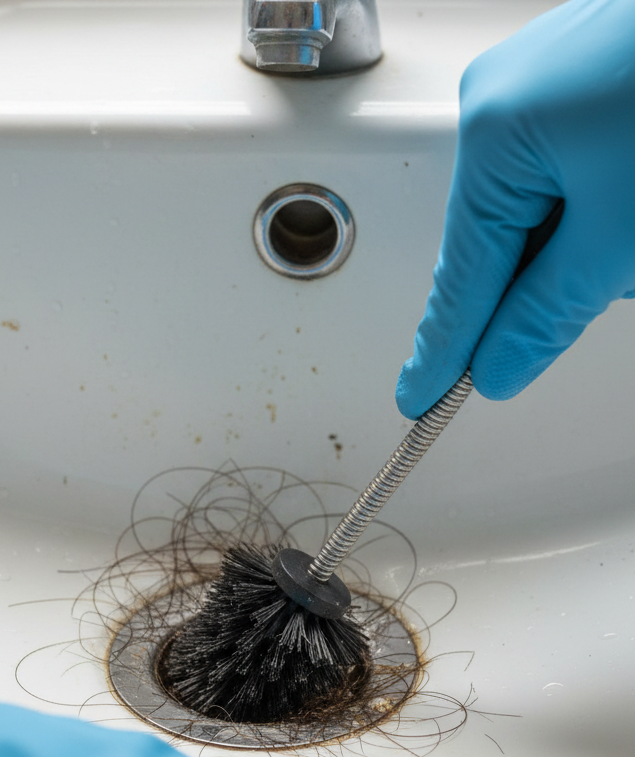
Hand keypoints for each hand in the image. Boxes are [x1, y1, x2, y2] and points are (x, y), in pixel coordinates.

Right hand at [396, 0, 634, 418]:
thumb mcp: (621, 235)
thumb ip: (547, 312)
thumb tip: (495, 368)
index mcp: (494, 133)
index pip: (461, 276)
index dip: (444, 350)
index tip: (420, 400)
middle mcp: (502, 99)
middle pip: (503, 238)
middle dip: (555, 277)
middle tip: (608, 282)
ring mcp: (542, 81)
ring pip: (542, 208)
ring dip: (591, 241)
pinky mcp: (582, 78)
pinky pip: (567, 169)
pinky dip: (602, 204)